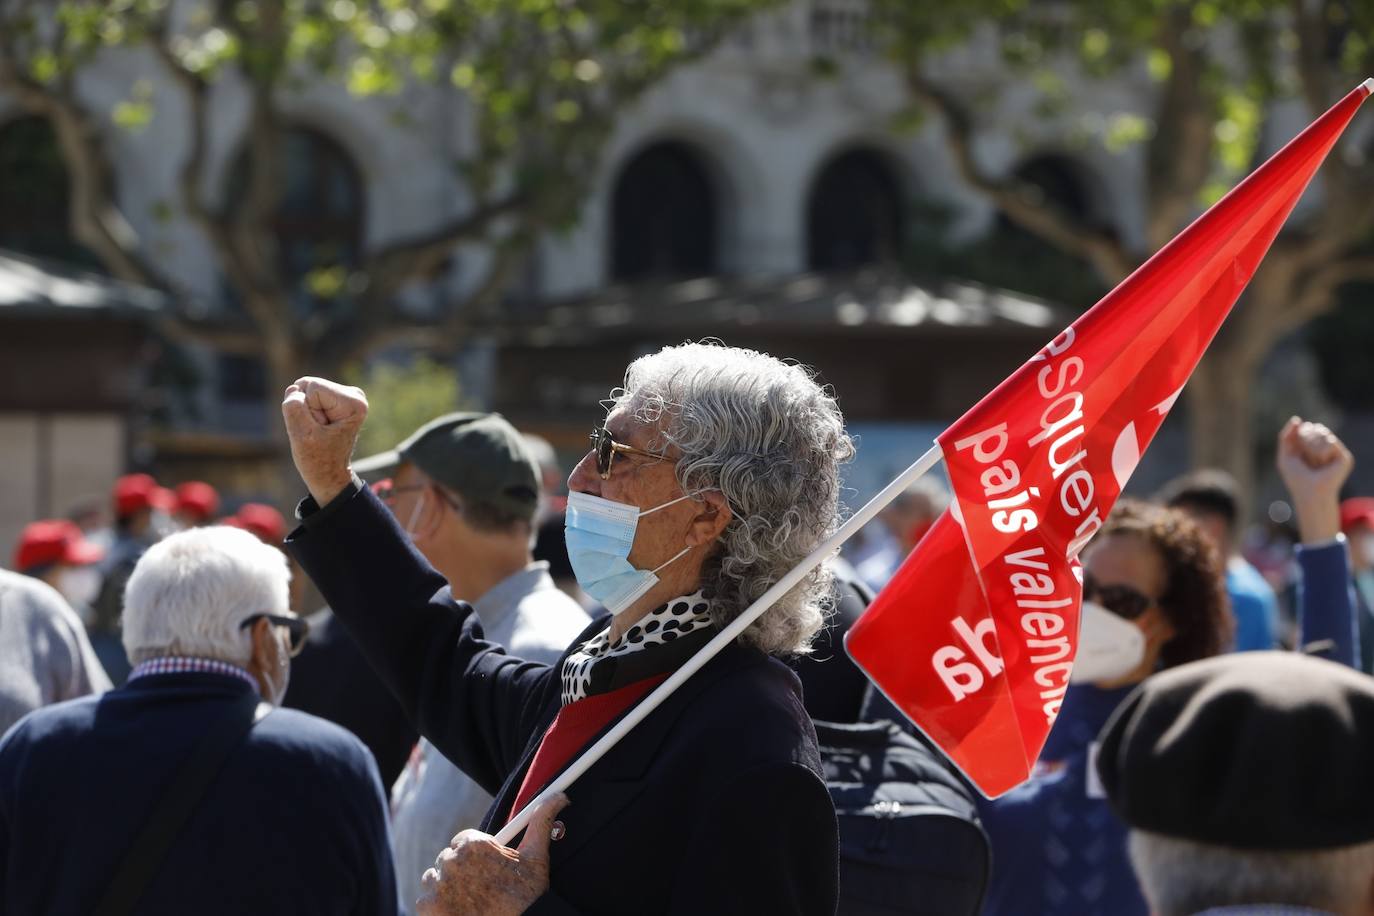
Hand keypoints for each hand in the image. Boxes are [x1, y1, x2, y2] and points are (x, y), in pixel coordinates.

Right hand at [281, 377, 368, 505]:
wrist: (328, 474)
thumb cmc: (318, 459)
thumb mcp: (301, 435)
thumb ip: (294, 407)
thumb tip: (294, 389)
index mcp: (354, 402)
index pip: (312, 388)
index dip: (307, 410)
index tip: (319, 430)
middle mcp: (355, 395)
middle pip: (309, 386)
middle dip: (305, 409)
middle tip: (317, 431)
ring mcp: (346, 396)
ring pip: (305, 390)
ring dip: (304, 412)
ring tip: (317, 430)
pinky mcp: (335, 399)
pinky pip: (305, 395)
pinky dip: (305, 412)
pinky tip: (317, 427)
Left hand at [415, 792, 569, 915]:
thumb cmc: (527, 896)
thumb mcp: (537, 857)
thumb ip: (541, 822)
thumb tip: (559, 797)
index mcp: (474, 844)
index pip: (463, 841)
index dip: (475, 855)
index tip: (484, 868)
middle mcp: (451, 860)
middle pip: (449, 859)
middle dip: (461, 870)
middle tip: (479, 886)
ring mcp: (437, 884)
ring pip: (435, 878)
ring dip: (447, 886)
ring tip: (468, 899)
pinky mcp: (427, 906)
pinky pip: (426, 899)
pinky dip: (438, 905)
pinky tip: (458, 909)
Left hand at [1277, 416, 1352, 544]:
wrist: (1309, 492)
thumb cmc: (1295, 477)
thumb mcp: (1285, 455)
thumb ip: (1286, 436)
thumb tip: (1297, 419)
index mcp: (1312, 445)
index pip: (1307, 427)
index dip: (1300, 435)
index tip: (1297, 450)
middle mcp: (1325, 446)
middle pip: (1315, 427)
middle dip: (1306, 442)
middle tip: (1307, 460)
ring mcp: (1336, 451)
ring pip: (1323, 432)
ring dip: (1312, 449)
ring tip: (1315, 464)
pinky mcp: (1344, 457)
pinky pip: (1330, 442)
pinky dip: (1321, 453)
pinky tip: (1324, 464)